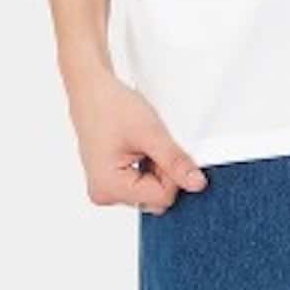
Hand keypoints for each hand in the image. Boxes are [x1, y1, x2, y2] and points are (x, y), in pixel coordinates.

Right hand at [64, 68, 208, 212]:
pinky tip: (138, 149)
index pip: (162, 198)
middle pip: (156, 199)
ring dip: (156, 169)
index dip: (172, 173)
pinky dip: (147, 168)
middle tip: (153, 145)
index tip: (164, 149)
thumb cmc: (112, 107)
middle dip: (164, 173)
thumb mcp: (151, 133)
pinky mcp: (109, 182)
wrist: (92, 91)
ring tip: (143, 145)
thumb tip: (197, 184)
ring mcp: (106, 189)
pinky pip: (140, 185)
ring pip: (150, 192)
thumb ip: (175, 162)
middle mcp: (104, 195)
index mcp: (110, 188)